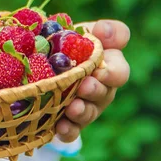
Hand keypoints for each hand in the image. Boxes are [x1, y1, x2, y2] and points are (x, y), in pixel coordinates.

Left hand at [56, 20, 130, 142]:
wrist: (41, 61)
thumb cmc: (68, 43)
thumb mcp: (83, 31)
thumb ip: (102, 30)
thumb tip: (104, 30)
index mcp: (107, 66)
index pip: (119, 70)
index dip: (113, 72)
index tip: (101, 71)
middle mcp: (101, 89)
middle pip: (105, 93)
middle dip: (95, 90)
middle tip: (84, 87)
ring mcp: (87, 106)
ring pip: (90, 112)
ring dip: (83, 111)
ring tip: (72, 108)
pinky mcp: (69, 122)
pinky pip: (73, 130)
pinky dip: (68, 130)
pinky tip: (60, 127)